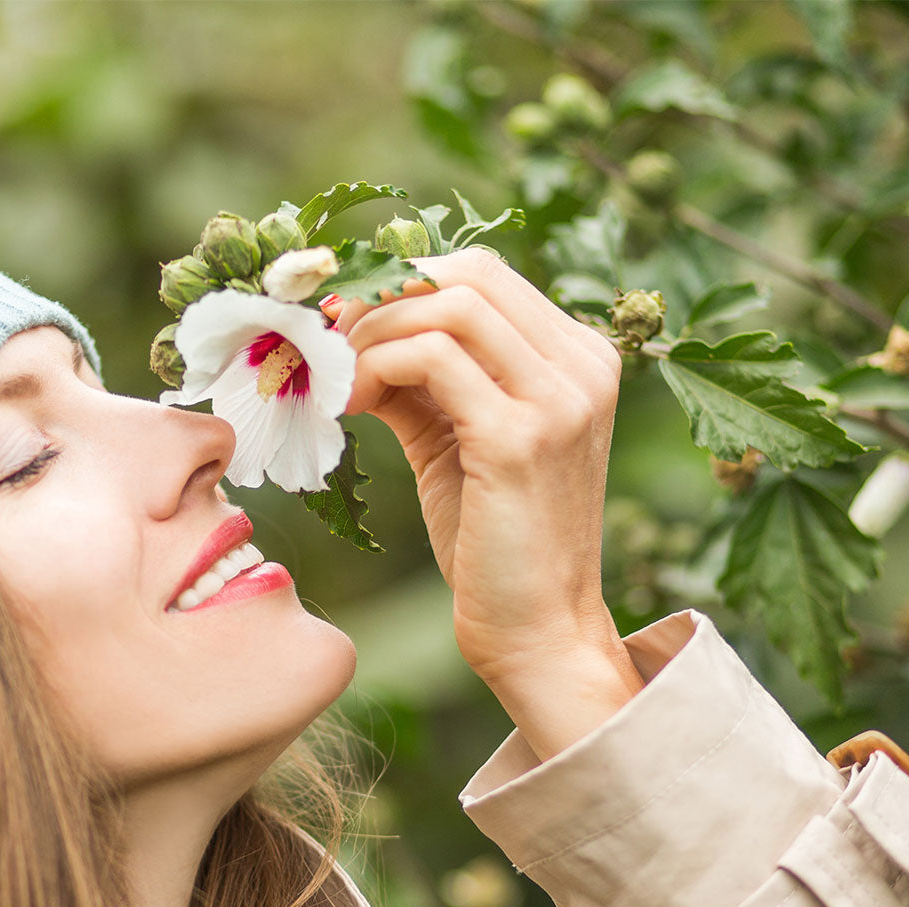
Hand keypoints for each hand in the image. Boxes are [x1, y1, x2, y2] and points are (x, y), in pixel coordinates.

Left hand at [324, 248, 644, 753]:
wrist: (536, 630)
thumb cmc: (493, 540)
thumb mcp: (457, 438)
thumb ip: (422, 377)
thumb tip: (349, 327)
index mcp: (578, 357)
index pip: (482, 274)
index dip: (399, 281)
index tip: (338, 319)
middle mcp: (583, 365)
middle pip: (467, 274)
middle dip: (381, 295)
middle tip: (324, 341)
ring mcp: (560, 398)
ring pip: (447, 305)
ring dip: (371, 332)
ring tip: (334, 381)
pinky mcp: (520, 437)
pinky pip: (429, 358)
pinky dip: (374, 368)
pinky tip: (349, 406)